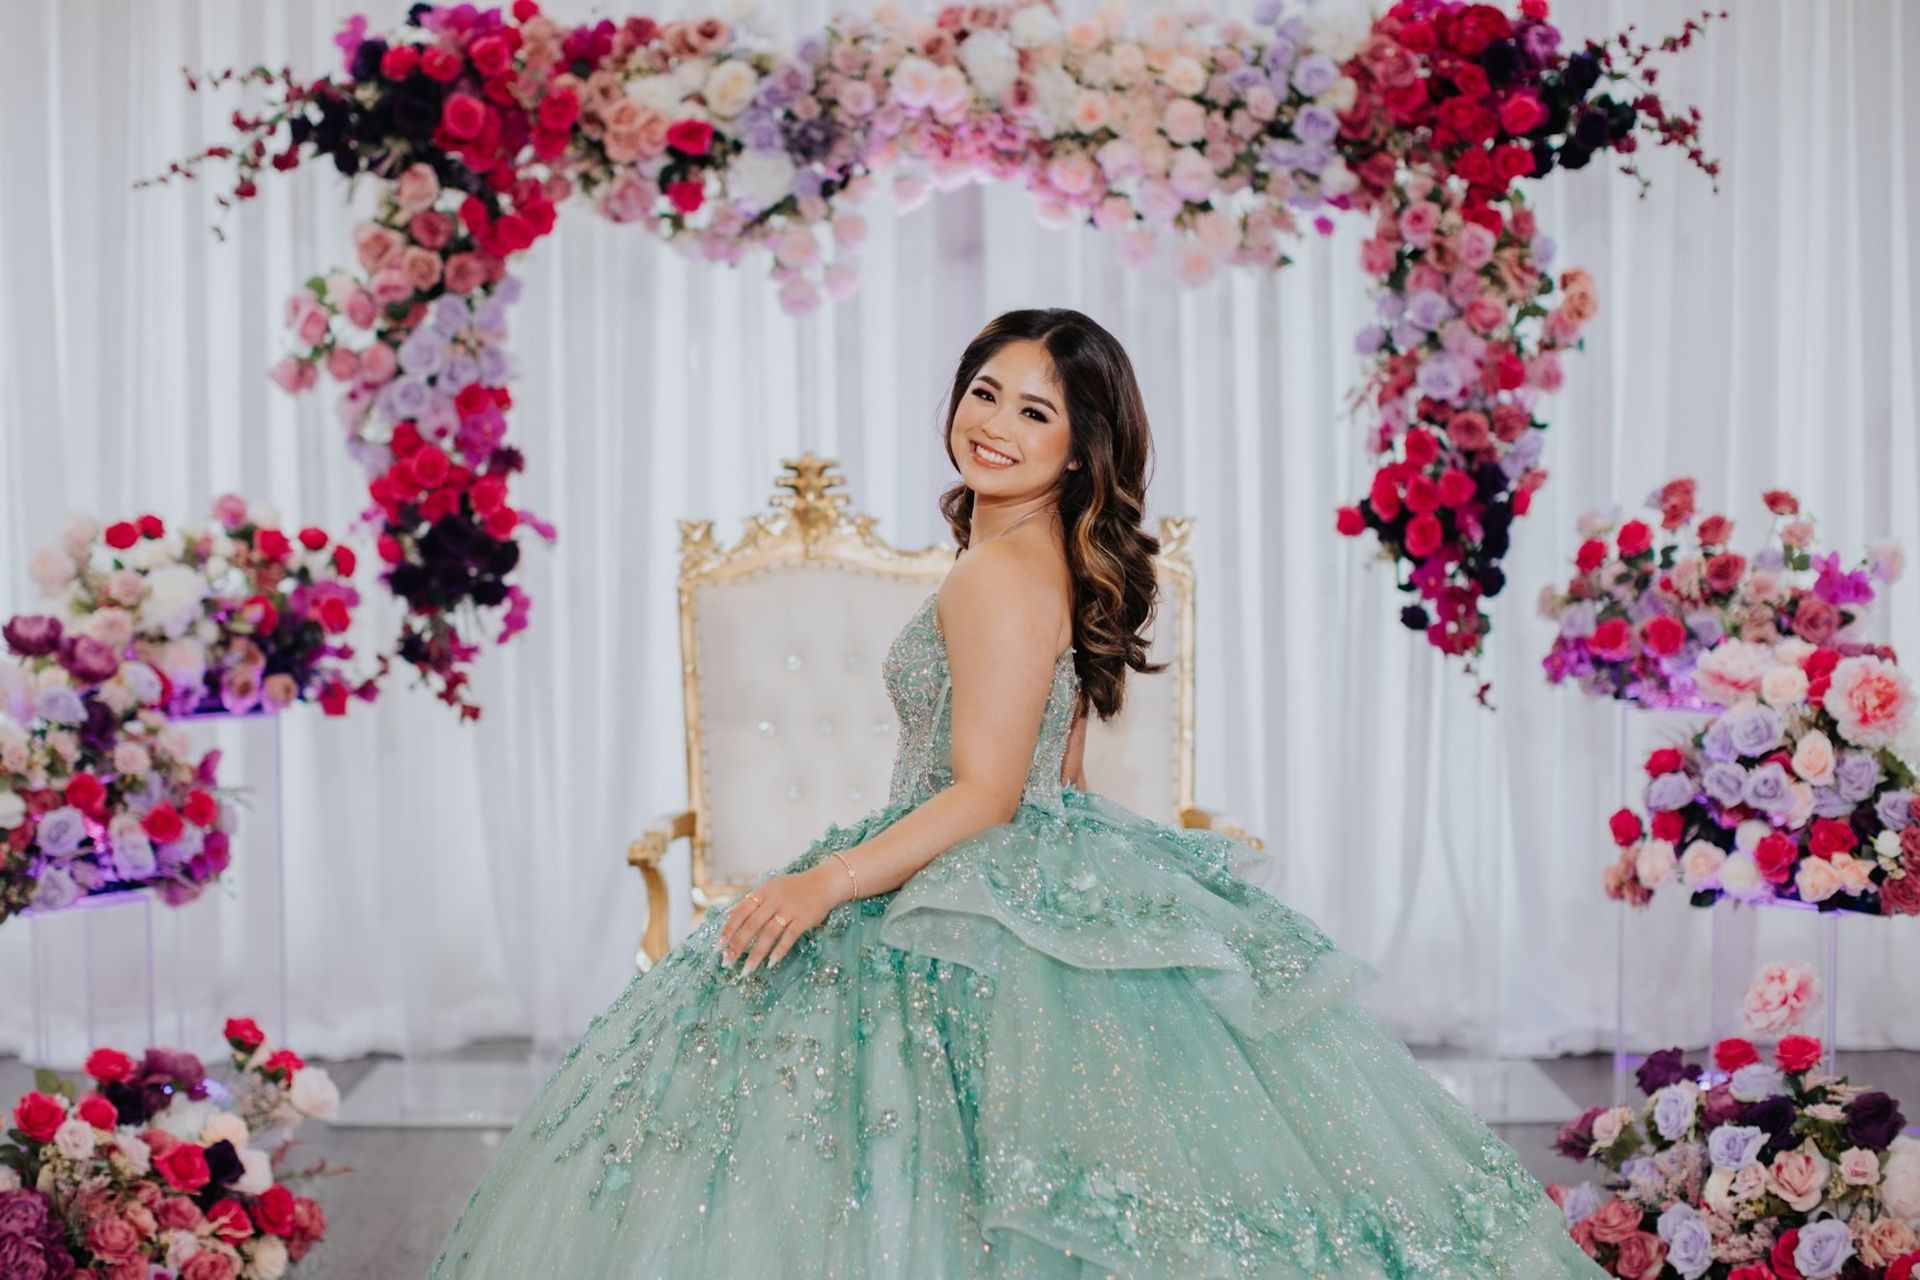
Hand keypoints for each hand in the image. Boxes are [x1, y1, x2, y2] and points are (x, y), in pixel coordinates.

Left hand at [715, 865, 847, 973]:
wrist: (824, 882)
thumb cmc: (794, 888)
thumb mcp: (770, 888)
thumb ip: (749, 900)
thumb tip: (727, 913)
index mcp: (763, 892)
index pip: (741, 911)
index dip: (728, 929)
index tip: (718, 946)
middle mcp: (774, 900)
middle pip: (752, 924)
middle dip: (738, 944)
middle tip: (727, 962)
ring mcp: (789, 910)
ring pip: (769, 933)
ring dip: (757, 953)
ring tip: (747, 970)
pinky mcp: (804, 919)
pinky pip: (790, 936)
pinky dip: (780, 950)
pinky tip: (771, 963)